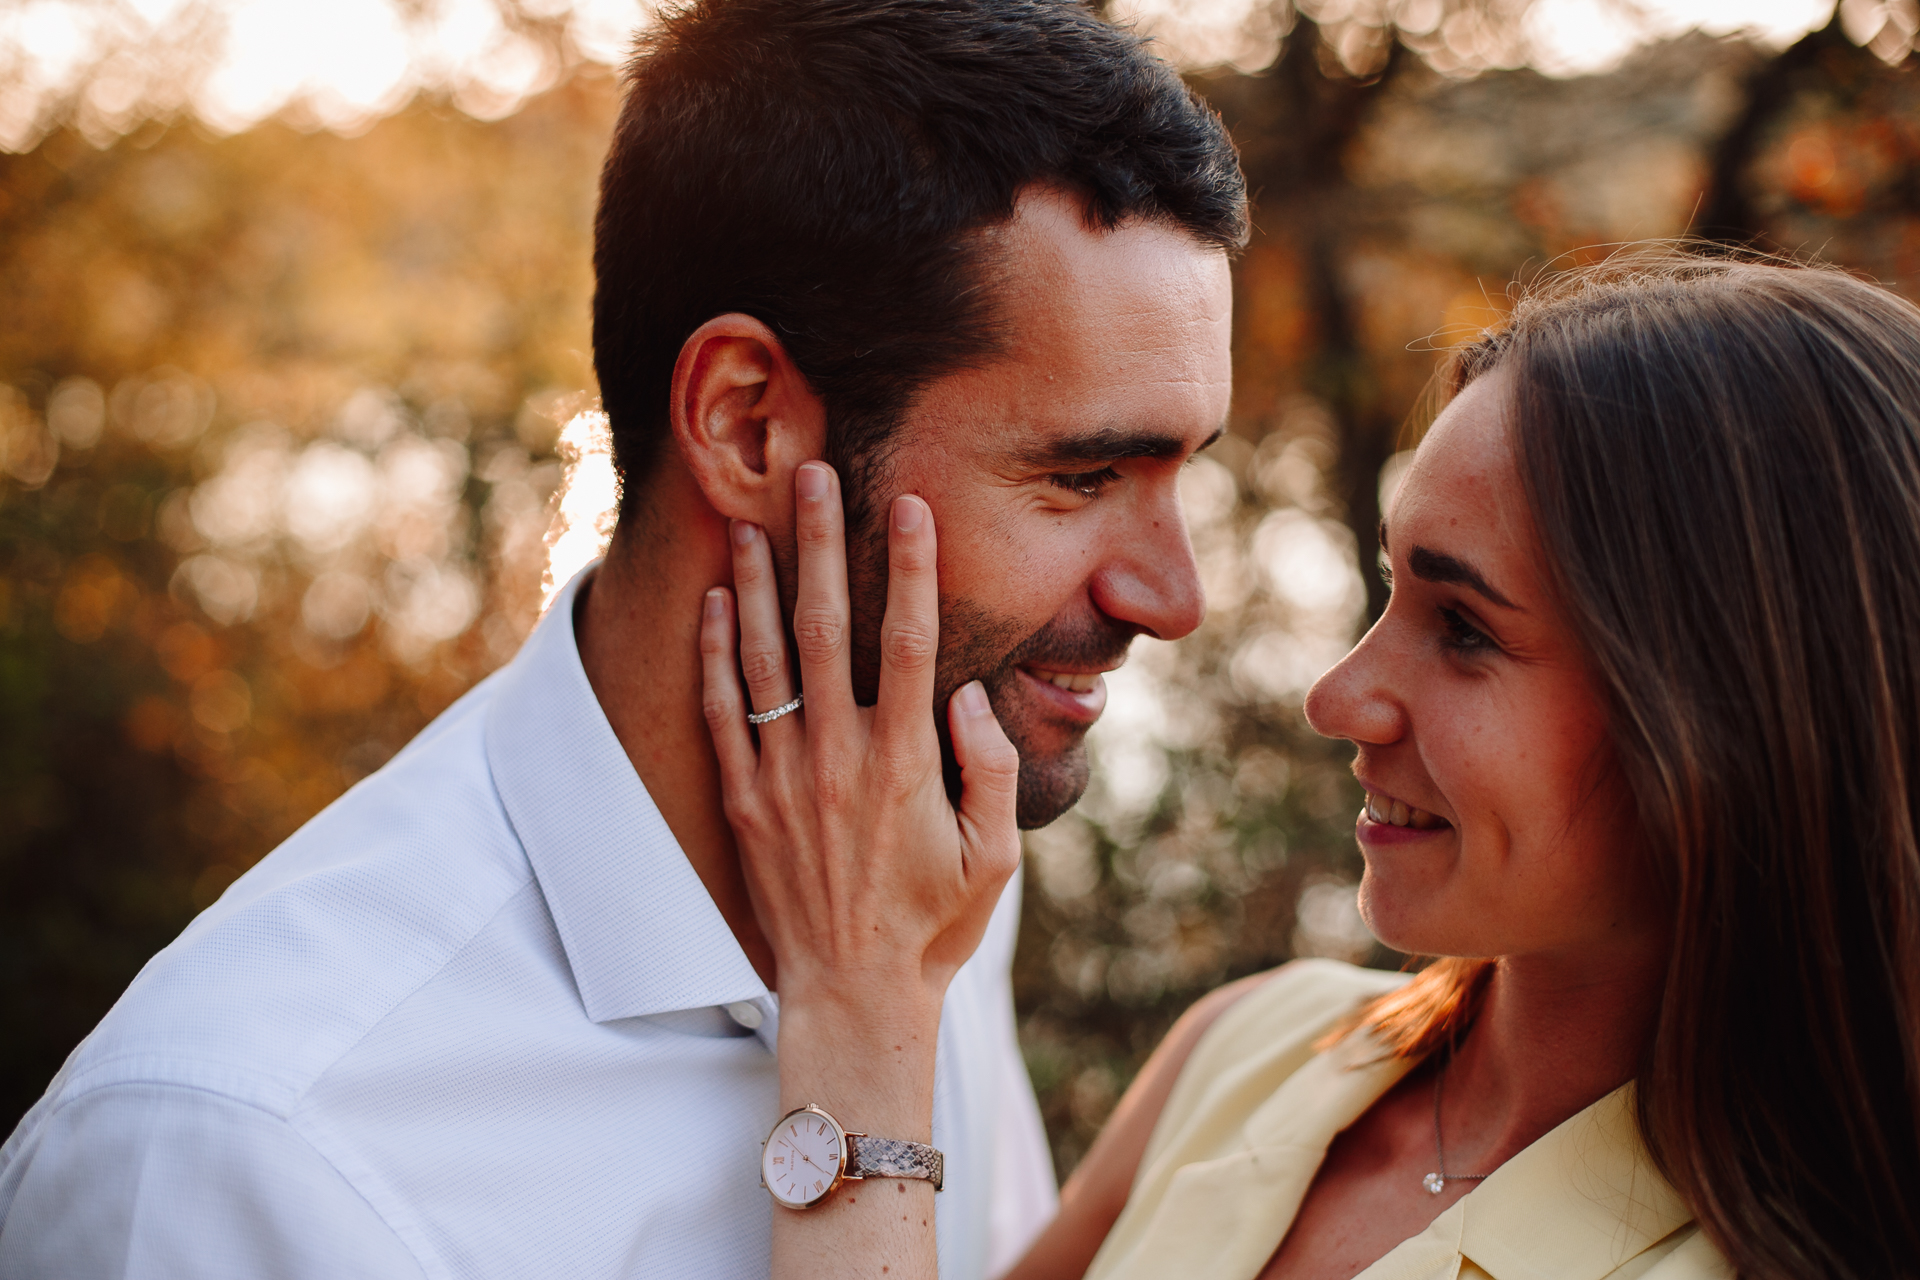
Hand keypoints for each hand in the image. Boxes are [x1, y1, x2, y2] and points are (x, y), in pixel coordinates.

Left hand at [699, 461, 1022, 1018]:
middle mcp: (839, 756)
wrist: (851, 995)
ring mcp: (783, 776)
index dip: (912, 568)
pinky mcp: (743, 801)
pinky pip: (722, 712)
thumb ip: (991, 769)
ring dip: (760, 580)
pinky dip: (716, 653)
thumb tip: (970, 693)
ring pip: (765, 657)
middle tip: (812, 475)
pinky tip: (717, 602)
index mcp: (906, 762)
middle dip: (821, 543)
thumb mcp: (996, 857)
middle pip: (828, 626)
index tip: (909, 506)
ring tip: (751, 516)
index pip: (914, 641)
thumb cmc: (934, 926)